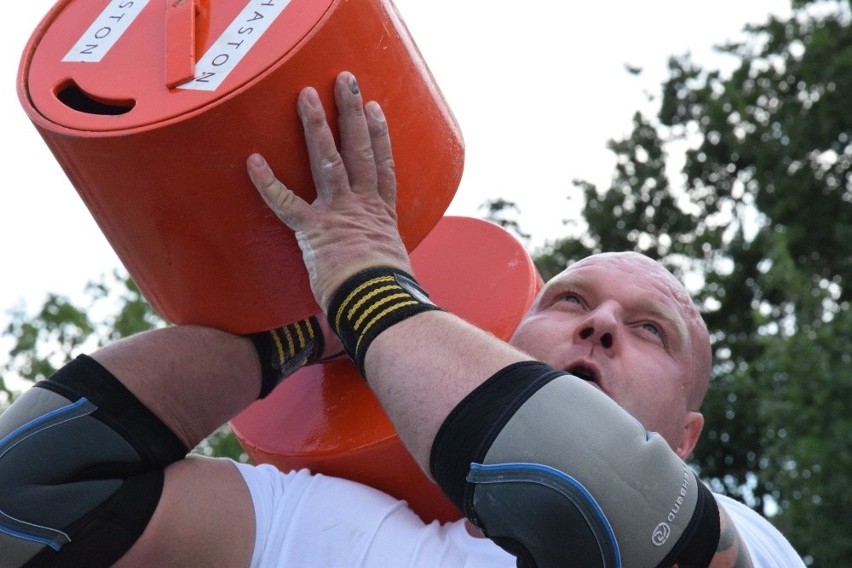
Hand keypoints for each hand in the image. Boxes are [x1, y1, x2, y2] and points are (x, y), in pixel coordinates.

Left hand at [247, 71, 412, 310]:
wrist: (378, 303)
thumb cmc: (385, 294)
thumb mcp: (391, 269)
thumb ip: (381, 258)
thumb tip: (382, 270)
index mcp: (382, 215)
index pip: (384, 167)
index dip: (381, 135)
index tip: (375, 109)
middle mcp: (363, 205)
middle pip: (361, 149)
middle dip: (352, 113)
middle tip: (345, 81)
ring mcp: (339, 212)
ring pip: (330, 160)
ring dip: (317, 125)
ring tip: (308, 94)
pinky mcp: (315, 229)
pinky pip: (286, 202)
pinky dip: (268, 182)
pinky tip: (252, 160)